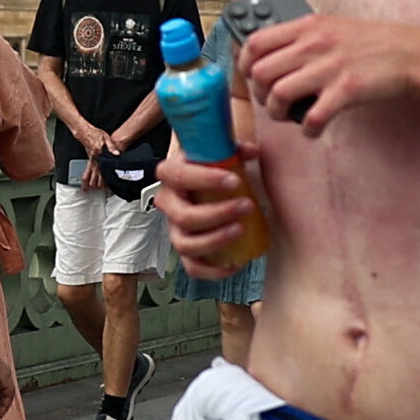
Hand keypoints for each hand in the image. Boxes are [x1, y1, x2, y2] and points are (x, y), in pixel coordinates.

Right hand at [152, 143, 263, 274]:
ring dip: (216, 240)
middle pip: (183, 216)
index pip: (179, 176)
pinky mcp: (185, 250)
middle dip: (217, 213)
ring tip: (241, 229)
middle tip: (246, 206)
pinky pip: (192, 267)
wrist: (202, 184)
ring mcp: (174, 229)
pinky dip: (213, 271)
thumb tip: (252, 152)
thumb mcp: (219, 152)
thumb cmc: (211, 167)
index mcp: (171, 175)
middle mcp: (167, 203)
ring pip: (185, 245)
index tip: (235, 180)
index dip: (205, 179)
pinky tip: (235, 263)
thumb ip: (236, 149)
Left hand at [228, 11, 419, 136]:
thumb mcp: (335, 28)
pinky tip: (313, 129)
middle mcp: (314, 43)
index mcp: (309, 26)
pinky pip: (311, 117)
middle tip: (273, 102)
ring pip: (277, 94)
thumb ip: (305, 38)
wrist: (415, 55)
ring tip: (290, 117)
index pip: (255, 42)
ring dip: (278, 113)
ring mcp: (330, 67)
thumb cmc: (377, 44)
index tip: (251, 78)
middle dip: (260, 94)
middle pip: (260, 72)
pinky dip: (307, 129)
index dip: (245, 64)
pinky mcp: (347, 90)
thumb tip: (275, 58)